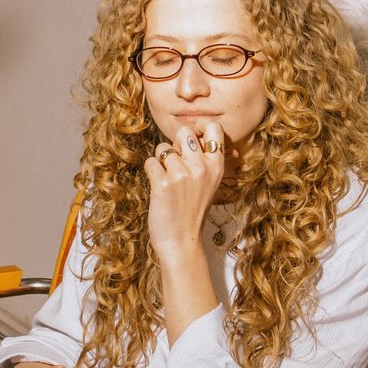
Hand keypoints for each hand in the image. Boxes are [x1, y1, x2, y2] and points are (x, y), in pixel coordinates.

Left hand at [144, 120, 226, 272]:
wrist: (181, 240)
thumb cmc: (191, 209)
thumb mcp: (209, 183)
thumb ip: (205, 158)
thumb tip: (196, 131)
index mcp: (217, 166)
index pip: (213, 127)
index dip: (199, 128)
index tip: (192, 140)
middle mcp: (202, 167)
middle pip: (184, 132)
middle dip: (176, 144)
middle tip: (176, 165)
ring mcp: (182, 175)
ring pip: (163, 149)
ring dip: (161, 162)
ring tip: (169, 182)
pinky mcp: (163, 183)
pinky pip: (150, 162)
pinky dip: (151, 173)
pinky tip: (159, 188)